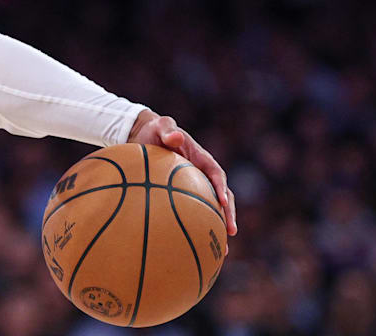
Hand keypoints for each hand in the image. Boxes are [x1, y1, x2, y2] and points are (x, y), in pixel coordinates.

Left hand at [127, 110, 237, 238]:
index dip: (221, 187)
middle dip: (228, 214)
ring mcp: (195, 186)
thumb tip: (176, 137)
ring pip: (210, 209)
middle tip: (230, 232)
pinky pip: (192, 213)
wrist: (145, 135)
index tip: (223, 201)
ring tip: (221, 250)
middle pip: (221, 196)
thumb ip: (168, 130)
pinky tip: (191, 247)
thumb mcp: (160, 126)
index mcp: (201, 159)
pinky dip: (195, 227)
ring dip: (217, 227)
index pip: (216, 174)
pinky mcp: (184, 195)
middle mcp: (202, 174)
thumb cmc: (154, 130)